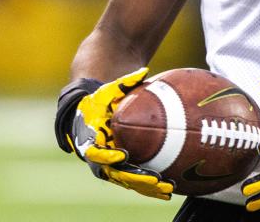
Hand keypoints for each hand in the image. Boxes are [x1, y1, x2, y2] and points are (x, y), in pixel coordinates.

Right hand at [67, 68, 174, 199]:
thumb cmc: (100, 97)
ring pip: (126, 180)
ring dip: (145, 187)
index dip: (106, 156)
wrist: (91, 110)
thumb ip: (124, 82)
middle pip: (114, 173)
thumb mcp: (109, 89)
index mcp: (90, 138)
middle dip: (133, 177)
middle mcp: (99, 156)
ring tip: (167, 189)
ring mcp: (109, 164)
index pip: (95, 152)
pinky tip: (169, 190)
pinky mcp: (119, 167)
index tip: (121, 155)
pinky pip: (134, 179)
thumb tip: (143, 70)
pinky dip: (149, 186)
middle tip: (153, 179)